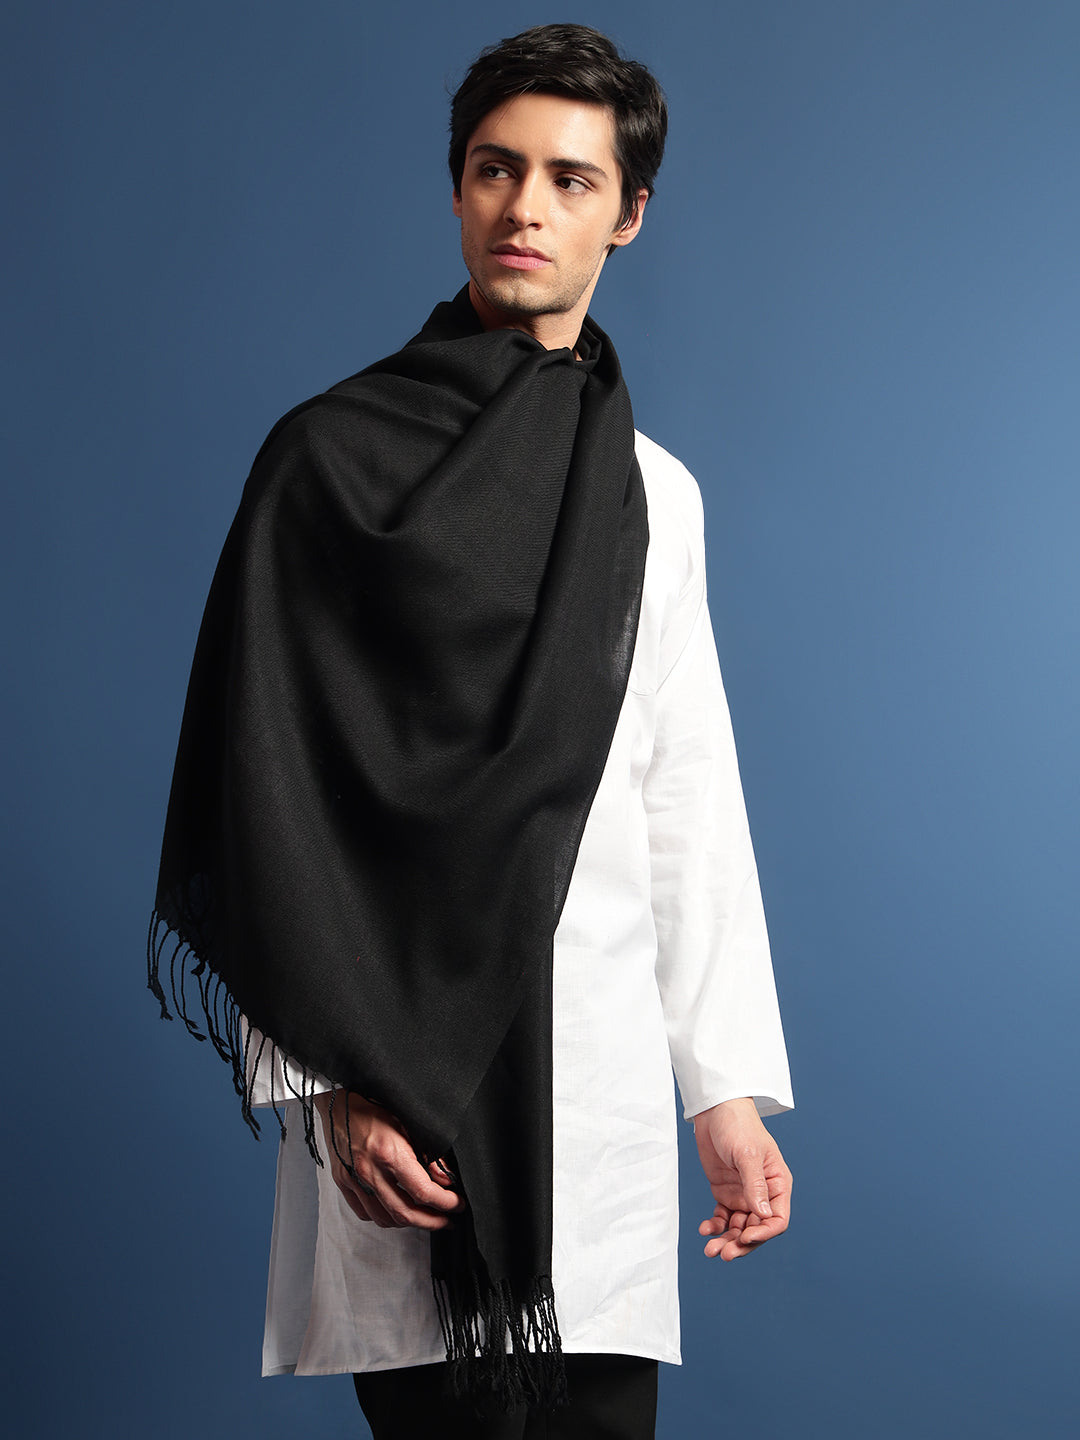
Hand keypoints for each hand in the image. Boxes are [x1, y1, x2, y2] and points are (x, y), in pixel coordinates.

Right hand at [313, 1090, 465, 1230]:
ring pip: (384, 1218)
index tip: (457, 1205)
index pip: (423, 1191)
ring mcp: (353, 1179)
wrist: (338, 1102)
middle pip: (404, 1213)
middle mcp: (369, 1170)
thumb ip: (430, 1155)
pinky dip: (383, 1217)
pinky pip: (364, 1213)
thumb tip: (446, 1181)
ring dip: (408, 1223)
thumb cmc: (374, 1107)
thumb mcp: (410, 1123)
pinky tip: (395, 1210)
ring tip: (424, 1217)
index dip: (445, 1203)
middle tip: (446, 1221)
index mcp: (389, 1153)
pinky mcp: (343, 1183)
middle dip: (431, 1222)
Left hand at [693, 1096, 791, 1260]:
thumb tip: (762, 1215)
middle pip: (756, 1229)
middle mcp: (763, 1193)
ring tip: (710, 1250)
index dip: (763, 1233)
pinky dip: (715, 1226)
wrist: (715, 1111)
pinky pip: (723, 1217)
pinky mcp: (725, 1192)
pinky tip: (705, 1230)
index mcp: (778, 1184)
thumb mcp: (748, 1154)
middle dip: (741, 1244)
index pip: (777, 1219)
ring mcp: (743, 1194)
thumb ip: (755, 1185)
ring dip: (726, 1240)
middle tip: (724, 1254)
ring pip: (738, 1227)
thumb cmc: (739, 1126)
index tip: (745, 1236)